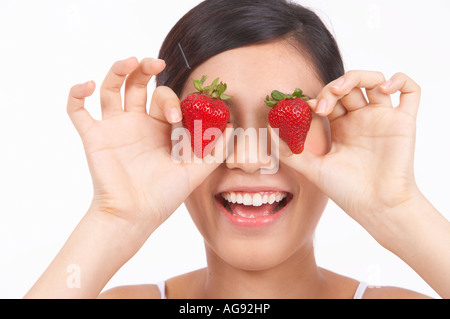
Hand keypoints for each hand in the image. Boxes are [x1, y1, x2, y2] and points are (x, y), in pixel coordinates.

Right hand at [67, 57, 227, 234]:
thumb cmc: (163, 197)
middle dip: (145, 70)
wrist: (135, 217)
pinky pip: (78, 111)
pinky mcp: (93, 137)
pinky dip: (77, 94)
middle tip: (156, 63)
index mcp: (159, 128)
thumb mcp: (195, 172)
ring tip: (130, 62)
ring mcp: (114, 128)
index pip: (164, 98)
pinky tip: (87, 85)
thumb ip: (215, 150)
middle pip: (137, 84)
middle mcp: (136, 123)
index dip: (171, 99)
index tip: (179, 116)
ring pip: (110, 88)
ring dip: (118, 71)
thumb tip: (232, 127)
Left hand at [279, 70, 421, 231]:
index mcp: (341, 127)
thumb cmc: (346, 190)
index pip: (329, 99)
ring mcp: (382, 119)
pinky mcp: (403, 122)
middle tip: (323, 104)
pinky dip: (400, 80)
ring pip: (375, 81)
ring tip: (343, 90)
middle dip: (333, 87)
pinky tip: (384, 88)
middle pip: (349, 86)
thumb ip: (288, 151)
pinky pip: (410, 91)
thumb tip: (268, 128)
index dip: (317, 97)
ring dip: (358, 77)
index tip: (307, 109)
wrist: (375, 207)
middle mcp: (361, 119)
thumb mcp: (311, 168)